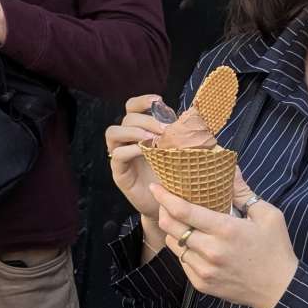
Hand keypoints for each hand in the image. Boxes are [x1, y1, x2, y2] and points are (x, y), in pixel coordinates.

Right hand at [105, 94, 174, 222]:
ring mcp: (121, 156)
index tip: (158, 101)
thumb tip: (194, 118)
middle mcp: (128, 141)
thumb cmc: (175, 177)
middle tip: (165, 130)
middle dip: (146, 120)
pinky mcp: (119, 172)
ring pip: (113, 132)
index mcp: (142, 131)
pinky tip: (145, 152)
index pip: (133, 107)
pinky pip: (117, 155)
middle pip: (127, 118)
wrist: (169, 207)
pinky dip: (130, 150)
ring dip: (134, 132)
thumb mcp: (181, 152)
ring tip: (153, 140)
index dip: (142, 100)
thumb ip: (182, 135)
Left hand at [151, 173, 299, 307]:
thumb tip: (229, 168)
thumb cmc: (275, 249)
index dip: (164, 197)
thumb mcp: (267, 215)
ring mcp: (204, 269)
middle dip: (164, 211)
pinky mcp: (201, 283)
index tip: (155, 187)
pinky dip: (185, 250)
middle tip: (166, 202)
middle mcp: (211, 250)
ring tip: (184, 223)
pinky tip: (196, 244)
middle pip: (171, 227)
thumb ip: (244, 192)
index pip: (183, 211)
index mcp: (226, 230)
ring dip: (174, 231)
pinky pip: (182, 261)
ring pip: (173, 244)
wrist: (280, 290)